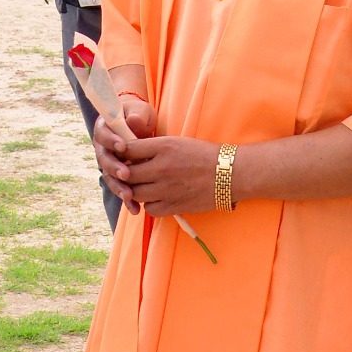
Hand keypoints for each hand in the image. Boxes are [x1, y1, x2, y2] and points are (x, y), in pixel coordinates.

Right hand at [93, 96, 156, 213]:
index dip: (110, 141)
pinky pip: (120, 188)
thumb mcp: (140, 111)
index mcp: (103, 129)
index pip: (102, 135)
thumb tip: (132, 121)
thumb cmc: (139, 115)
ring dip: (118, 187)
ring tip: (129, 195)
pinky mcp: (118, 177)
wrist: (143, 128)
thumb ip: (137, 115)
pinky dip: (127, 199)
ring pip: (110, 177)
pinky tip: (135, 209)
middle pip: (104, 160)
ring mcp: (109, 164)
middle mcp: (102, 148)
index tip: (123, 146)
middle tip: (126, 174)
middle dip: (114, 168)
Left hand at [102, 134, 219, 217]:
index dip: (121, 152)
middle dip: (123, 173)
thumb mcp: (176, 142)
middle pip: (126, 174)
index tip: (122, 155)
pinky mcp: (175, 205)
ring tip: (140, 185)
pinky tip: (155, 197)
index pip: (127, 149)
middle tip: (126, 173)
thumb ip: (152, 147)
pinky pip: (150, 209)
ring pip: (134, 193)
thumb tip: (127, 153)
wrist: (230, 173)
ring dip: (134, 190)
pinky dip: (149, 204)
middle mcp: (162, 168)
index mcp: (164, 147)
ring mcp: (167, 189)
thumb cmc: (202, 155)